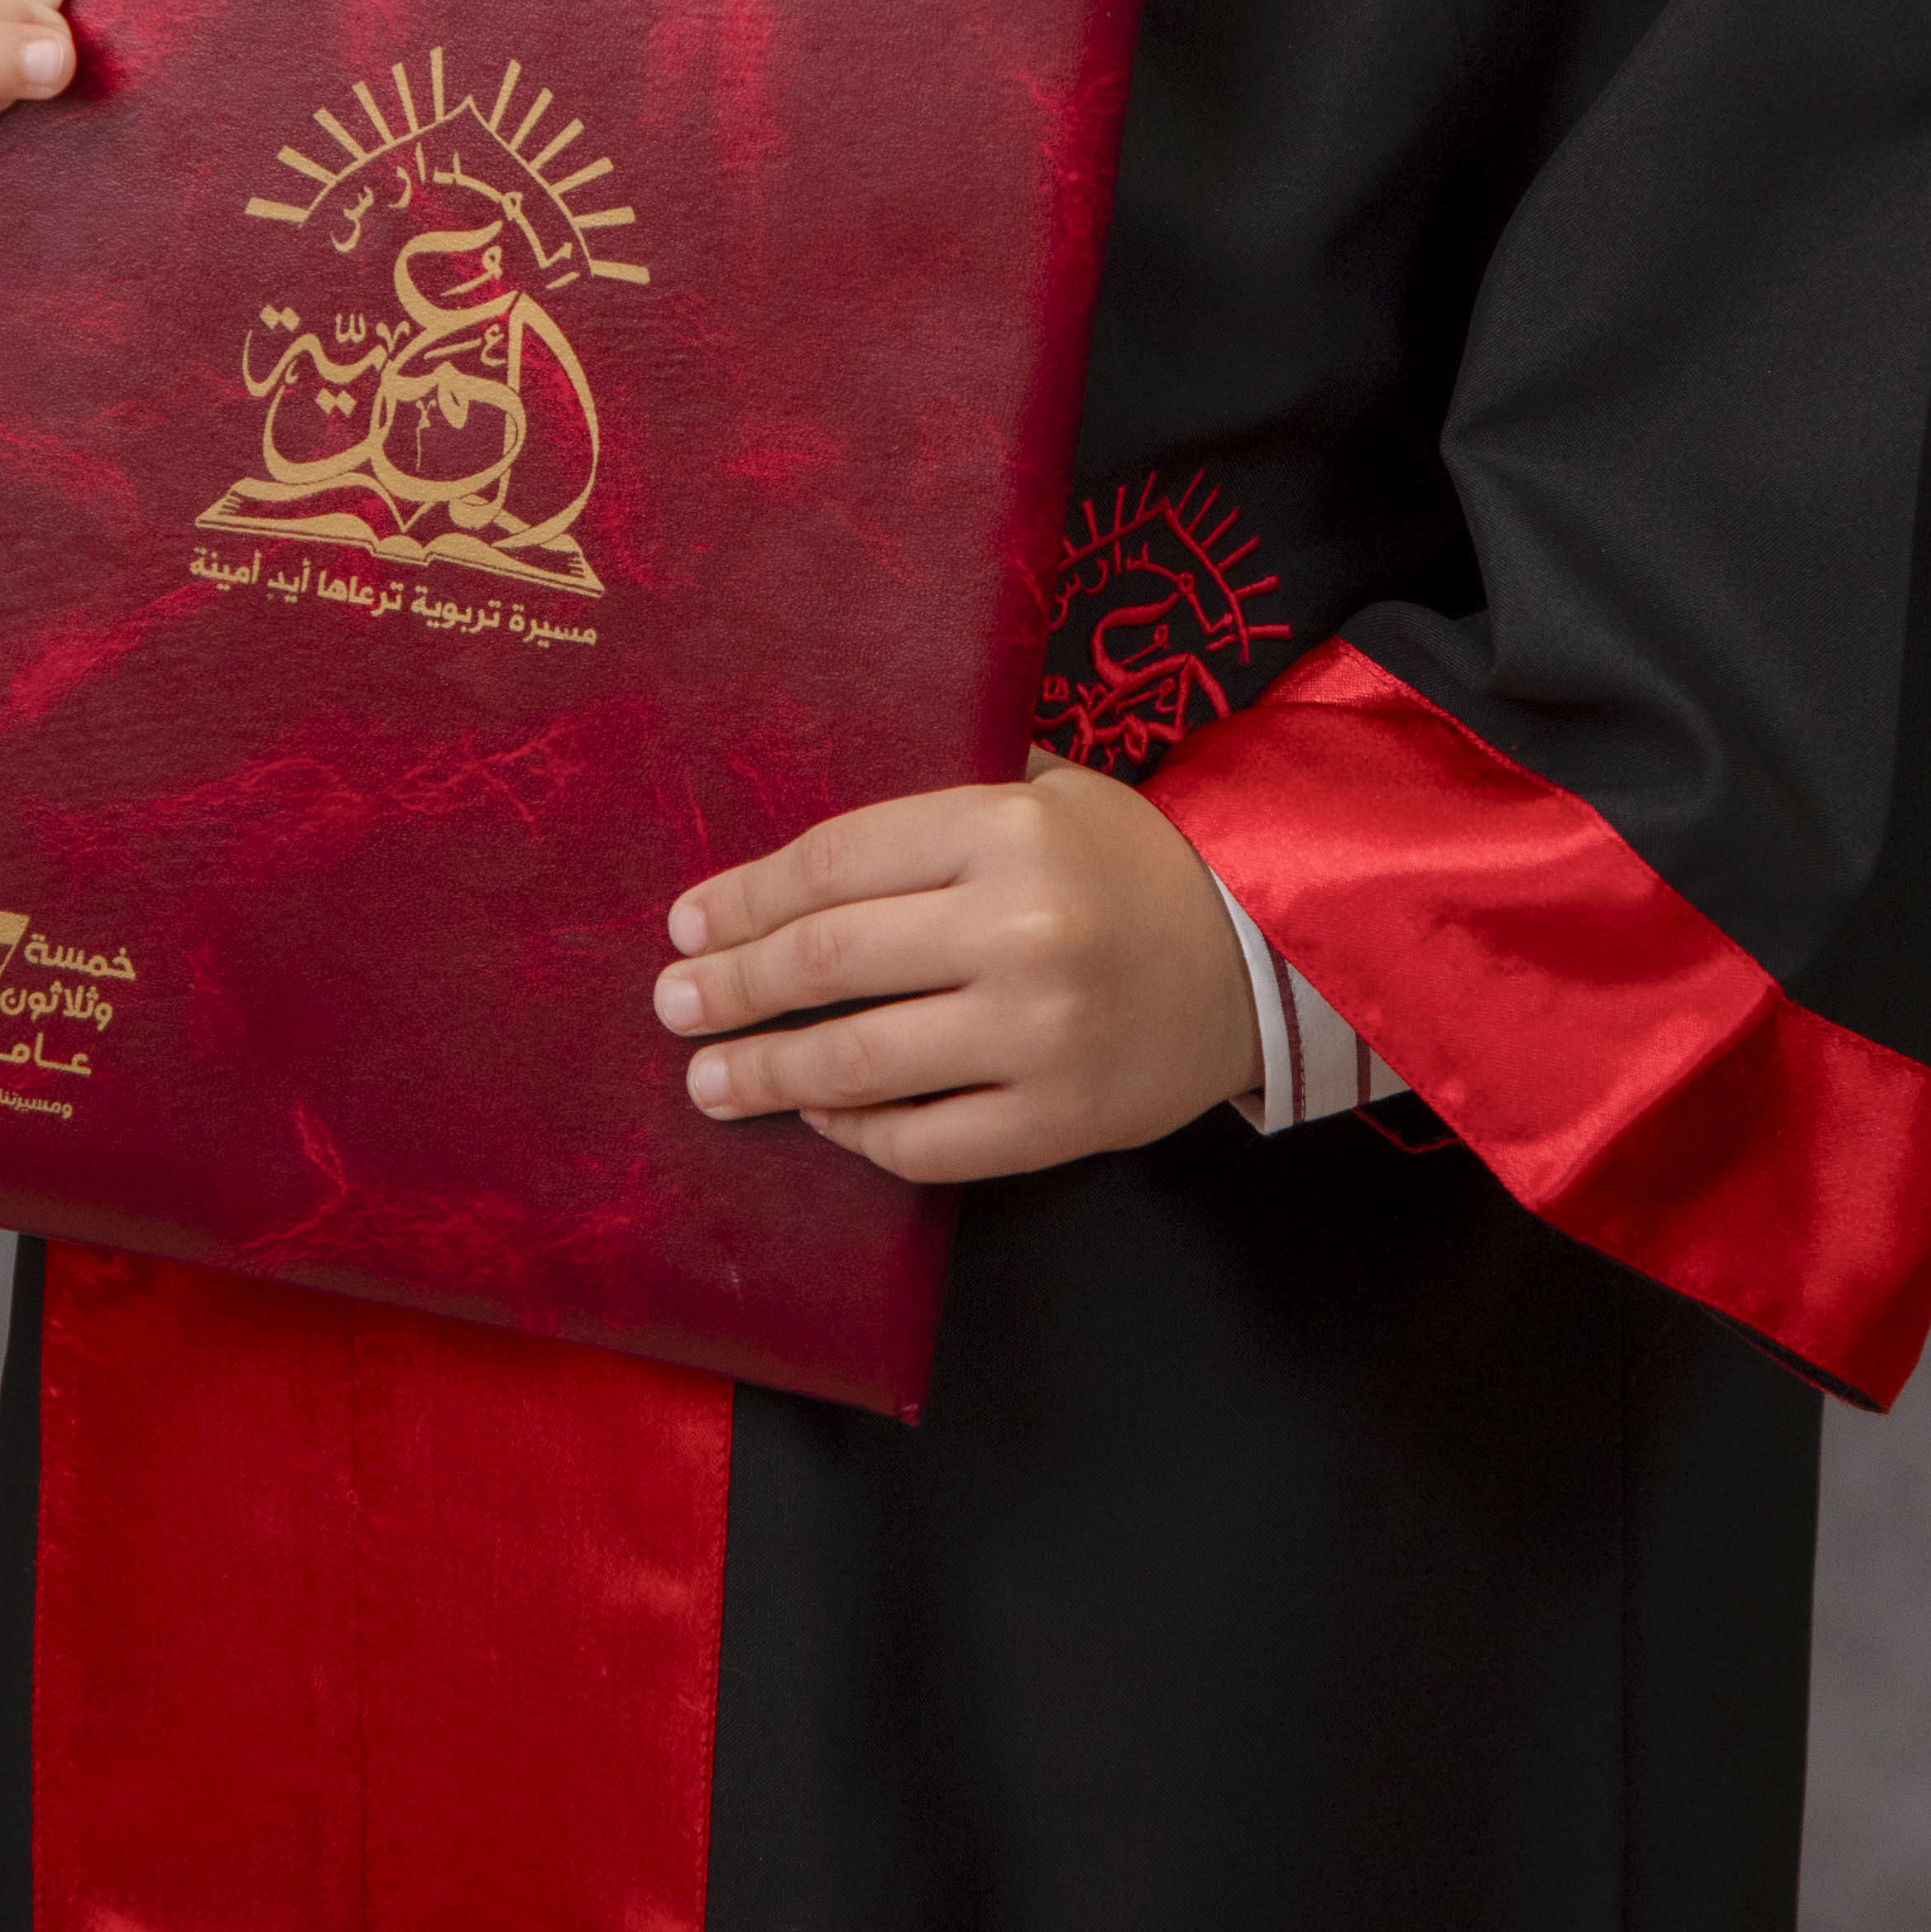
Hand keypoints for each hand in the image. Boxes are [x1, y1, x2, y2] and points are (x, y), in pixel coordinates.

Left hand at [653, 757, 1263, 1182]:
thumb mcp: (1052, 790)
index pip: (837, 862)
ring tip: (708, 1077)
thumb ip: (946, 794)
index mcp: (1006, 829)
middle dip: (733, 984)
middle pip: (830, 960)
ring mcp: (1038, 1033)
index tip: (688, 924)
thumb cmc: (1132, 865)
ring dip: (766, 1072)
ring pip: (861, 1061)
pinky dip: (858, 1132)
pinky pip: (925, 1141)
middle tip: (670, 1003)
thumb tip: (809, 842)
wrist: (1260, 958)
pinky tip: (820, 1115)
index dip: (747, 896)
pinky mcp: (1057, 1119)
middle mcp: (1017, 929)